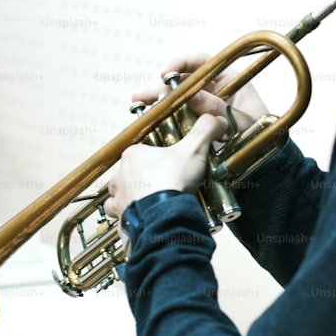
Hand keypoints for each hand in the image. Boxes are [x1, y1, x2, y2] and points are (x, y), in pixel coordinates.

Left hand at [103, 112, 227, 219]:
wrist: (164, 215)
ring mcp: (119, 195)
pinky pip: (120, 212)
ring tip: (153, 198)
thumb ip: (204, 131)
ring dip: (135, 193)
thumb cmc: (172, 182)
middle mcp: (121, 174)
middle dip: (146, 175)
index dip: (158, 156)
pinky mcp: (121, 214)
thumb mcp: (194, 150)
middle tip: (165, 181)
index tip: (171, 162)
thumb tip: (216, 120)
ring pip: (123, 190)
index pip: (143, 150)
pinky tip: (142, 213)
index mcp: (133, 154)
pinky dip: (129, 213)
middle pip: (132, 170)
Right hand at [131, 53, 271, 133]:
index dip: (183, 63)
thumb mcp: (242, 122)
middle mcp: (213, 91)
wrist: (266, 166)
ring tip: (137, 102)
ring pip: (175, 99)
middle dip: (163, 86)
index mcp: (229, 81)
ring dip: (156, 99)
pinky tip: (145, 117)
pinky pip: (175, 117)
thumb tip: (191, 95)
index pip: (202, 62)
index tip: (167, 73)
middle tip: (148, 94)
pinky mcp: (194, 126)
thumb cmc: (260, 138)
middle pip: (183, 81)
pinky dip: (161, 117)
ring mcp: (202, 109)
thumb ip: (217, 109)